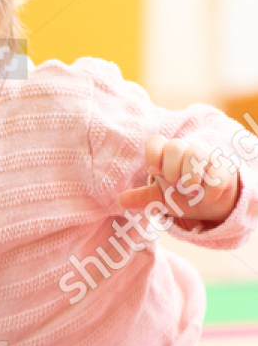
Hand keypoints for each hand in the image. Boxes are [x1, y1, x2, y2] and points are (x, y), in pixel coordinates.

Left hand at [117, 135, 240, 228]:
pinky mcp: (223, 167)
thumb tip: (122, 200)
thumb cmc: (180, 194)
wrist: (209, 203)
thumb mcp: (160, 198)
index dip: (153, 153)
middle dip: (172, 167)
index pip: (156, 142)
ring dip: (191, 176)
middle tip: (174, 185)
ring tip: (191, 193)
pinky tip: (207, 197)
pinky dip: (211, 186)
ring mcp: (205, 157)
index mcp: (165, 156)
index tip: (153, 171)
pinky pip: (217, 169)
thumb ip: (144, 197)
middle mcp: (184, 151)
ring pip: (196, 154)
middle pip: (175, 146)